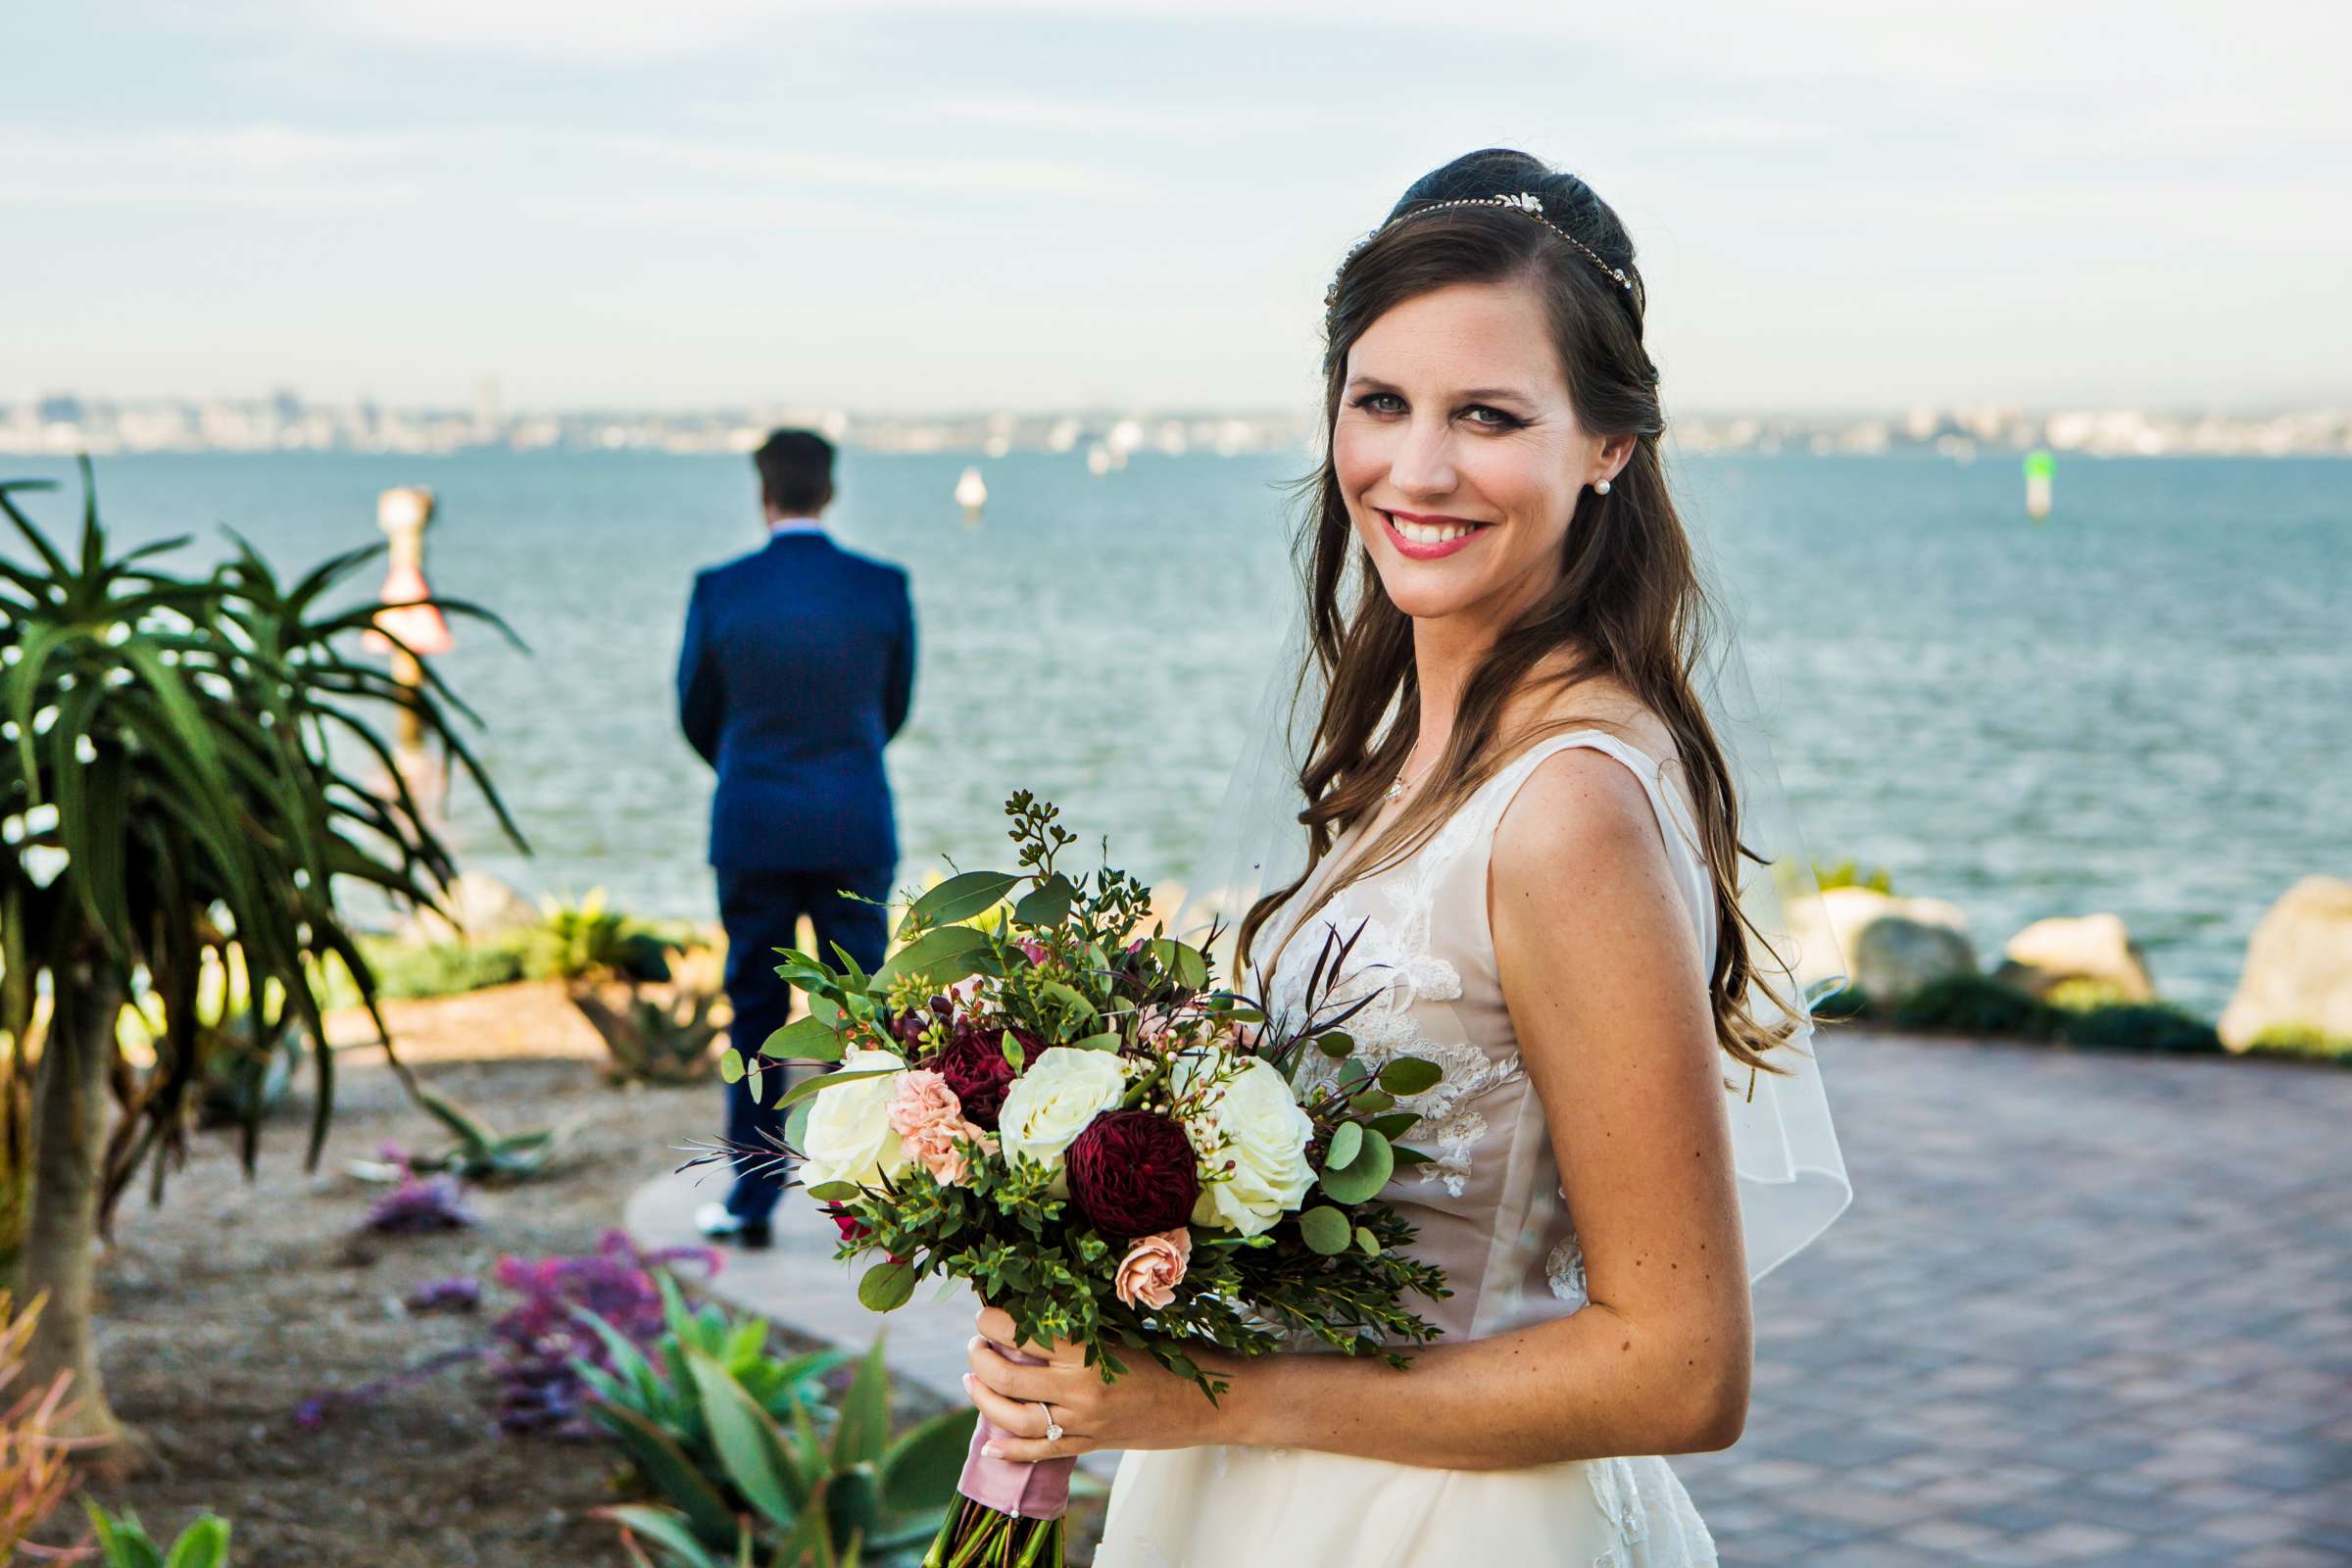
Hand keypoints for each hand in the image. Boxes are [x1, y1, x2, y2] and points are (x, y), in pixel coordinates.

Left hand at [961, 1306, 1228, 1462]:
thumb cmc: (1179, 1356)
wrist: (1215, 1404)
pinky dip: (1012, 1451)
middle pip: (1009, 1378)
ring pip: (1016, 1418)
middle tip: (976, 1343)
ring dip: (985, 1400)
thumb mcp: (1130, 1330)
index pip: (1026, 1334)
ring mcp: (1085, 1424)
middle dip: (982, 1359)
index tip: (985, 1312)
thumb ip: (1087, 1326)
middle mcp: (1082, 1391)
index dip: (995, 1322)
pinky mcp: (1092, 1445)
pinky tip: (990, 1446)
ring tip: (972, 1380)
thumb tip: (1041, 1308)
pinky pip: (1043, 1453)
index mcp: (1091, 1352)